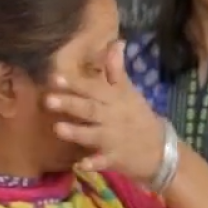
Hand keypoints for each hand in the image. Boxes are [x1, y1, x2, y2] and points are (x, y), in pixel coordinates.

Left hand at [47, 41, 169, 185]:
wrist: (160, 148)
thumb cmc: (138, 117)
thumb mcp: (129, 92)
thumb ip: (117, 70)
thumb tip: (116, 41)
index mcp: (115, 99)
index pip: (94, 88)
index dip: (75, 83)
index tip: (55, 77)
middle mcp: (113, 117)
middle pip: (90, 109)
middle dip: (70, 104)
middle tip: (47, 99)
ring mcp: (114, 139)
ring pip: (93, 134)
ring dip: (77, 132)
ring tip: (58, 128)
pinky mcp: (115, 159)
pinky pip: (102, 162)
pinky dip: (93, 164)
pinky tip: (80, 165)